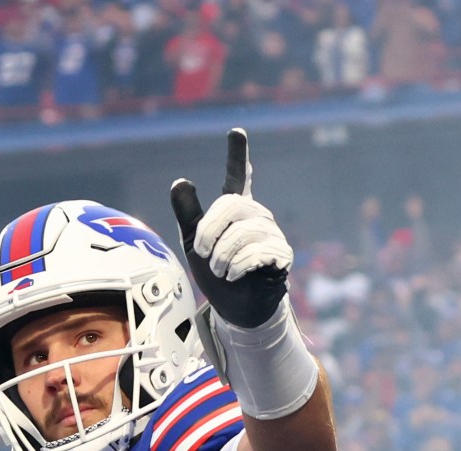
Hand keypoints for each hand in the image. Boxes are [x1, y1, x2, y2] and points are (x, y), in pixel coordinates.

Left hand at [168, 129, 292, 329]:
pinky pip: (255, 252)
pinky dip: (238, 267)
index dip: (237, 154)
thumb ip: (188, 213)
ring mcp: (271, 233)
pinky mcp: (280, 254)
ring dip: (223, 256)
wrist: (235, 308)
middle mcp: (256, 216)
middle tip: (204, 253)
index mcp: (236, 209)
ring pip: (242, 233)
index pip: (237, 176)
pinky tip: (235, 276)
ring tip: (221, 270)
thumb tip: (180, 181)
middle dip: (210, 231)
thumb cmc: (216, 273)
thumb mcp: (194, 243)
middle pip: (230, 205)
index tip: (236, 132)